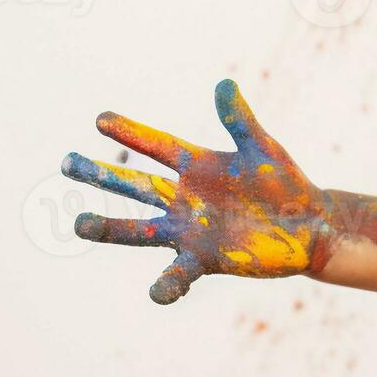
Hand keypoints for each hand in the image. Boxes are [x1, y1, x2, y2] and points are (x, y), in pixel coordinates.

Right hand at [61, 80, 334, 303]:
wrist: (310, 226)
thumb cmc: (285, 184)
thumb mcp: (263, 148)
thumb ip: (240, 121)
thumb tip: (223, 84)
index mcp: (199, 167)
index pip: (158, 146)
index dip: (132, 133)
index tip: (100, 119)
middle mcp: (186, 200)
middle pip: (136, 186)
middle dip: (102, 174)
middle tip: (66, 163)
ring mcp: (191, 231)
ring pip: (142, 231)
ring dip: (110, 228)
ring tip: (79, 224)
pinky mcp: (205, 260)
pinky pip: (178, 275)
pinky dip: (165, 285)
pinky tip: (155, 292)